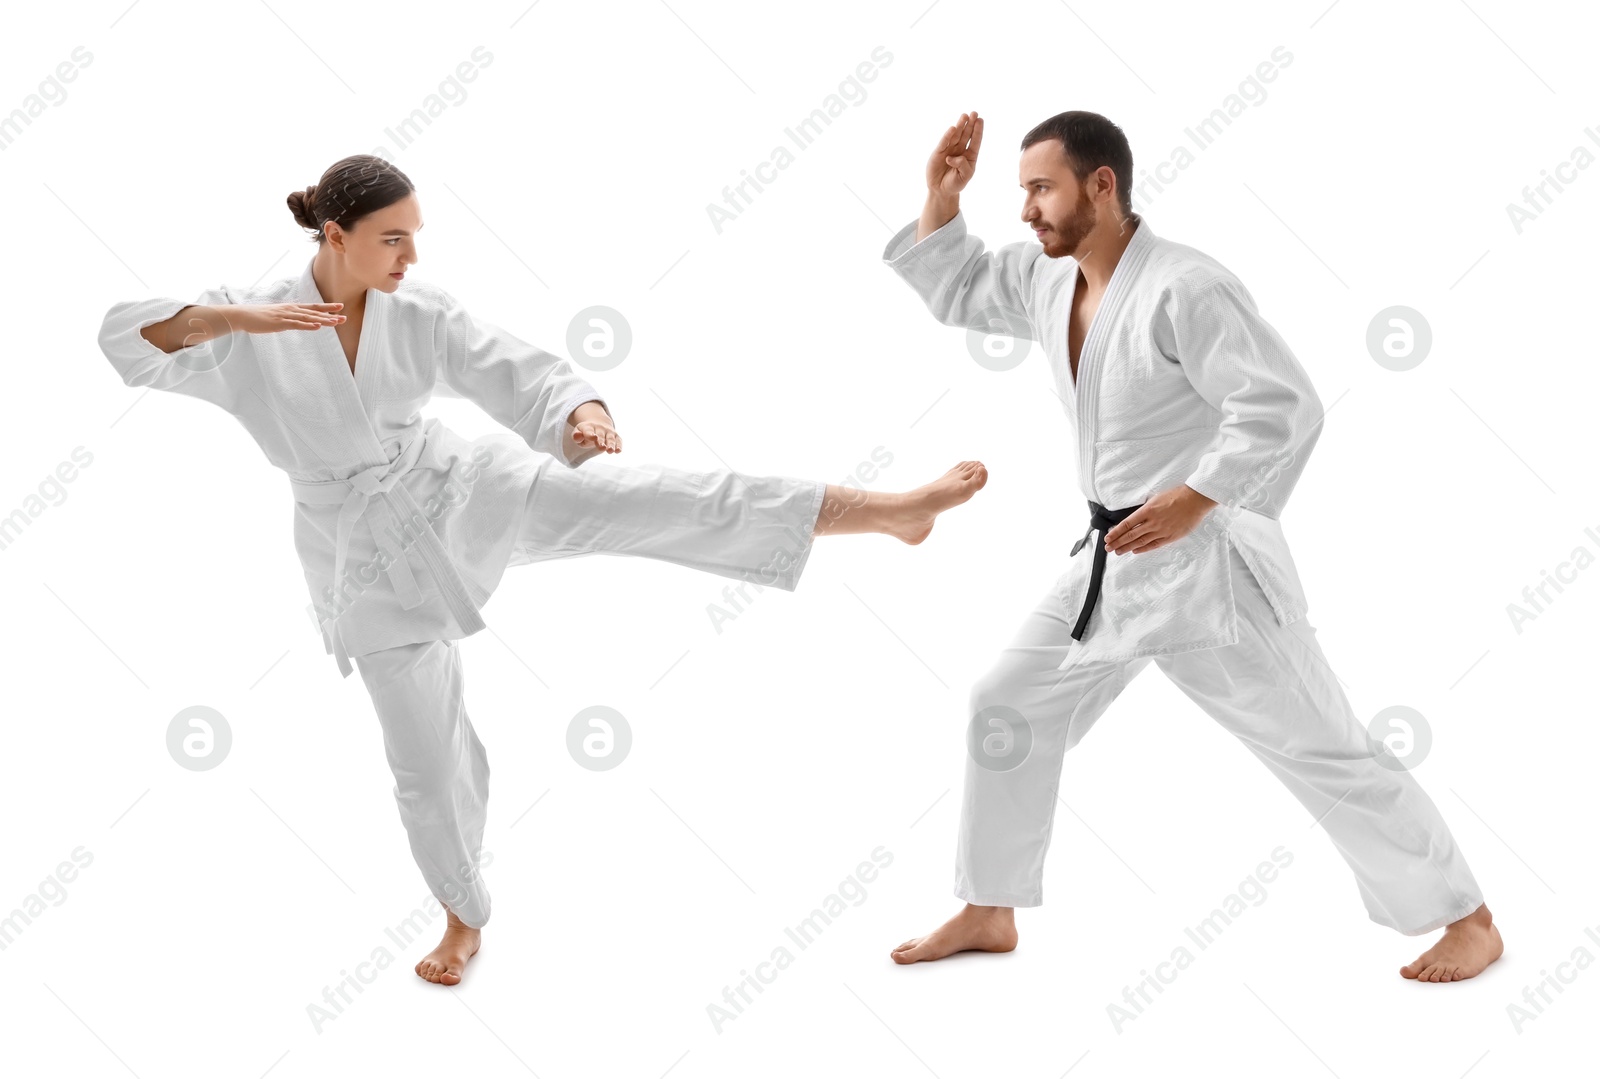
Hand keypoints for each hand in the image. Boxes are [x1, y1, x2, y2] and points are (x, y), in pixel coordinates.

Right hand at [228, 302, 346, 333]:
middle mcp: (291, 310)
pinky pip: (296, 324)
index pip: (313, 307)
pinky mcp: (280, 323)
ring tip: (336, 322)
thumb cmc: (260, 317)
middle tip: (344, 316)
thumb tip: (299, 322)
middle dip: (330, 314)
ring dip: (323, 320)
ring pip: (308, 318)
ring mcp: (286, 316)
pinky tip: (317, 326)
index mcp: (292, 308)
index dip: (327, 306)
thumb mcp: (279, 316)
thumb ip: (290, 318)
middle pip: (314, 311)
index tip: (340, 307)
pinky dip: (308, 325)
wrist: (243, 315)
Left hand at [571, 415, 621, 454]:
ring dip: (611, 444)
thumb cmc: (586, 433)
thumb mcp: (578, 433)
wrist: (598, 424)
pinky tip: (618, 451)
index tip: (594, 437)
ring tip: (610, 450)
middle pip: (600, 435)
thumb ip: (576, 436)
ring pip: (610, 438)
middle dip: (601, 441)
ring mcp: (608, 431)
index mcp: (588, 427)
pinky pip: (618, 440)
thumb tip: (577, 436)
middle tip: (601, 448)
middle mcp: (600, 428)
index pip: (588, 431)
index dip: (590, 435)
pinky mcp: (616, 436)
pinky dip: (619, 445)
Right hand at [926, 111, 983, 198]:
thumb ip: (962, 165)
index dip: (978, 131)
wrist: (941, 190)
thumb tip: (953, 157)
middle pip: (966, 134)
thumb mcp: (965, 176)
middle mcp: (960, 150)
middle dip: (970, 124)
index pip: (975, 141)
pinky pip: (944, 142)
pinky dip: (948, 135)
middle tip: (974, 113)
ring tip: (964, 116)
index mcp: (970, 155)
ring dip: (960, 125)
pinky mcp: (938, 152)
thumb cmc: (955, 183)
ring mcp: (949, 150)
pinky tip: (953, 128)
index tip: (980, 120)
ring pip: (956, 136)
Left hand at [1103, 484, 1217, 554]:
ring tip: (1118, 551)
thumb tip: (1135, 518)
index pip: (1126, 524)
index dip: (1116, 532)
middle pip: (1131, 535)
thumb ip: (1145, 509)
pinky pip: (1154, 545)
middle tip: (1108, 548)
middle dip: (1118, 542)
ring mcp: (1162, 531)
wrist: (1195, 500)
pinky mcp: (1171, 537)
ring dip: (1127, 547)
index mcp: (1147, 510)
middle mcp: (1153, 522)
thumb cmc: (1177, 495)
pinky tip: (1135, 551)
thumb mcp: (1156, 498)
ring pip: (1140, 542)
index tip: (1108, 538)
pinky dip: (1143, 549)